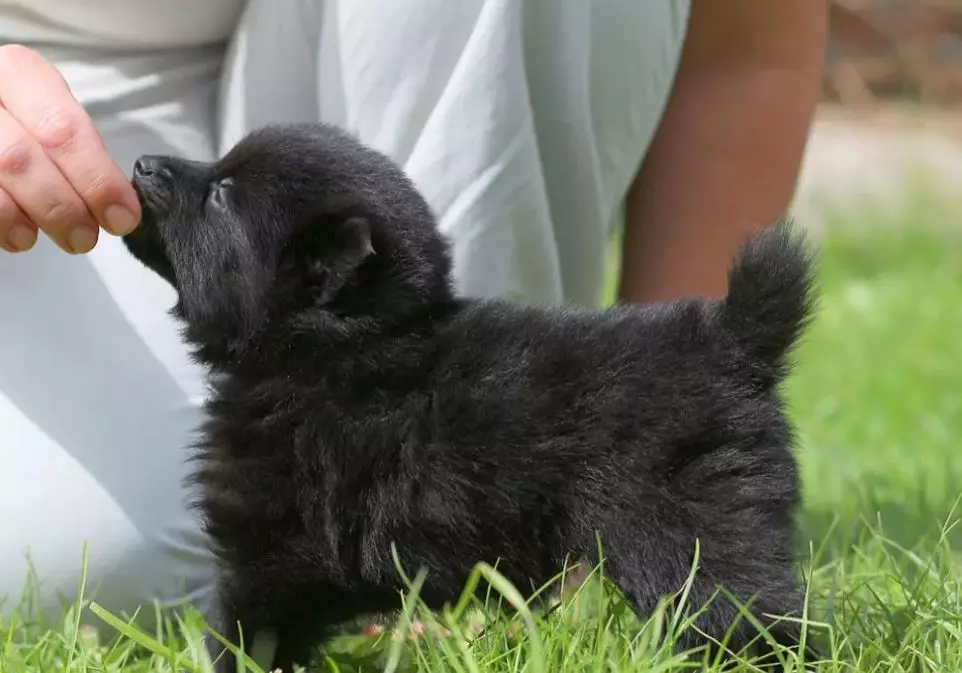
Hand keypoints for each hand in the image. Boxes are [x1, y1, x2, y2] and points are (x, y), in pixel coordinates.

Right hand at [0, 45, 140, 253]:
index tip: (123, 216)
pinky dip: (3, 221)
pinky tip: (20, 234)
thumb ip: (77, 146)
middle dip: (64, 207)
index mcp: (19, 72)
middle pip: (23, 157)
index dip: (98, 179)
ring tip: (62, 238)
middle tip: (87, 237)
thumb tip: (116, 200)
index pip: (65, 128)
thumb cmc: (22, 116)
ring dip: (33, 217)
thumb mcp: (49, 109)